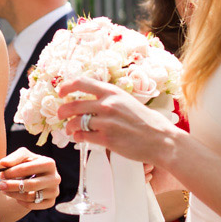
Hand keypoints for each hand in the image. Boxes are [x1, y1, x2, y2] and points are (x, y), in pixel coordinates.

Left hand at [0, 144, 60, 207]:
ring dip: (14, 194)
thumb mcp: (23, 156)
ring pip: (31, 196)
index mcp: (49, 163)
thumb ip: (14, 157)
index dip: (13, 171)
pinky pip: (33, 205)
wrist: (37, 176)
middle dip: (13, 185)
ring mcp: (54, 191)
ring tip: (4, 190)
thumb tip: (3, 163)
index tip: (1, 174)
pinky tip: (15, 196)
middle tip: (0, 185)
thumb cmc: (29, 164)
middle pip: (31, 185)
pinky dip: (21, 202)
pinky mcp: (51, 202)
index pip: (29, 168)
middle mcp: (55, 178)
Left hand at [56, 77, 175, 164]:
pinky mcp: (107, 138)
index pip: (82, 82)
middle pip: (74, 105)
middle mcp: (107, 104)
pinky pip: (83, 136)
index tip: (60, 91)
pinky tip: (79, 138)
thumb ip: (108, 98)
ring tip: (70, 129)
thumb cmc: (145, 120)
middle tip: (61, 115)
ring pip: (76, 122)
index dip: (66, 86)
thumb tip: (89, 101)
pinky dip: (78, 137)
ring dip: (69, 126)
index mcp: (112, 91)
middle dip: (63, 111)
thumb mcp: (126, 100)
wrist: (159, 138)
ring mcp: (106, 122)